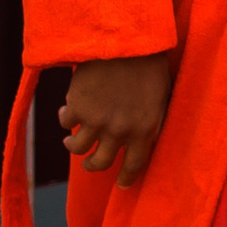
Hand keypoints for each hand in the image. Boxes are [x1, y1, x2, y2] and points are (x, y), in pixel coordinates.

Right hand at [60, 53, 172, 186]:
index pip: (136, 164)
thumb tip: (146, 138)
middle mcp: (119, 131)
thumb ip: (152, 119)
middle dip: (92, 165)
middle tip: (90, 163)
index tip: (122, 185)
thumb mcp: (161, 96)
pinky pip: (65, 122)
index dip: (127, 178)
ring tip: (73, 140)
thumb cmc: (149, 64)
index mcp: (146, 129)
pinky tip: (68, 110)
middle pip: (98, 163)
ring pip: (76, 147)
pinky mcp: (76, 107)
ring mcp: (96, 121)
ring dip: (74, 144)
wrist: (126, 41)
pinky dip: (65, 118)